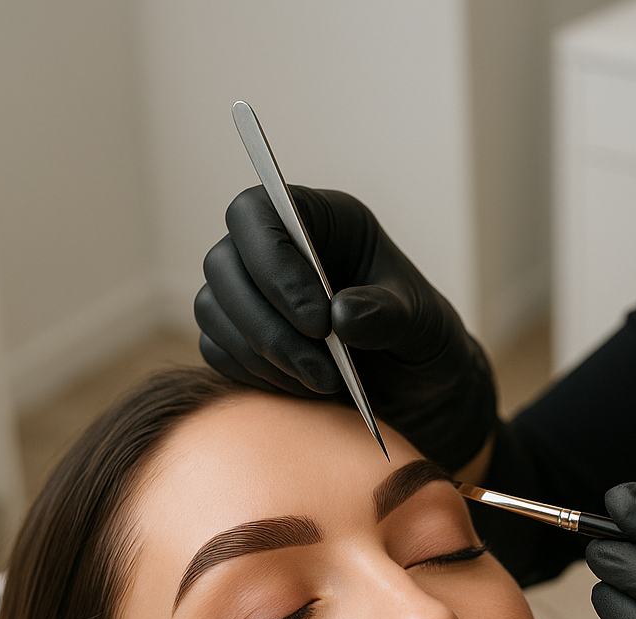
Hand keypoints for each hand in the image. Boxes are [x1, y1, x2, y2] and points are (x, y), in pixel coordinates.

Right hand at [196, 184, 496, 470]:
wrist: (416, 387)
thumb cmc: (422, 339)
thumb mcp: (422, 324)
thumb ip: (388, 315)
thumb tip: (342, 315)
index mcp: (321, 220)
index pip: (258, 213)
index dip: (273, 263)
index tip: (318, 322)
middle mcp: (275, 247)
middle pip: (223, 264)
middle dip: (269, 326)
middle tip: (322, 372)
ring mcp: (250, 291)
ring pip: (214, 309)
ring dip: (264, 356)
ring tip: (325, 384)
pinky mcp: (238, 335)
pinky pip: (217, 350)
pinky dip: (256, 375)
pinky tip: (303, 389)